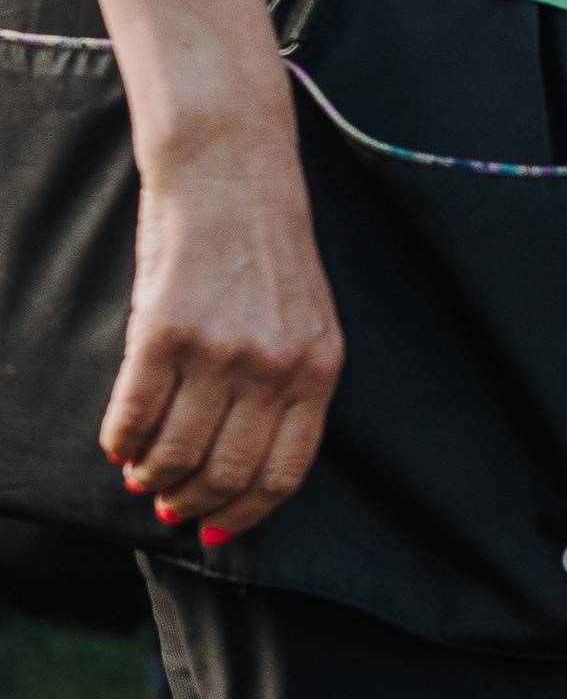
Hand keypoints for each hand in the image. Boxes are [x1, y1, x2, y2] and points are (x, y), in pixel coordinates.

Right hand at [102, 116, 344, 540]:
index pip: (283, 475)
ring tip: (139, 474)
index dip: (244, 516)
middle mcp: (274, 367)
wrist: (228, 169)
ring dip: (151, 476)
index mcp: (319, 370)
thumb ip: (283, 391)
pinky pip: (135, 413)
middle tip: (167, 504)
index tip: (215, 530)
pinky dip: (120, 441)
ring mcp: (219, 349)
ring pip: (178, 452)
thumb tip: (236, 472)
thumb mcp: (301, 322)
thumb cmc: (262, 248)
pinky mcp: (164, 329)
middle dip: (192, 504)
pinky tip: (116, 444)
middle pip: (227, 474)